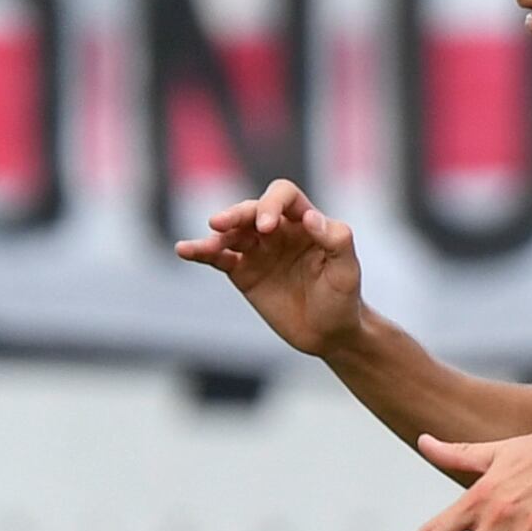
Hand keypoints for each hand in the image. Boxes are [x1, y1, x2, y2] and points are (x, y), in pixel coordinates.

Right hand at [178, 179, 368, 360]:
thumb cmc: (343, 298)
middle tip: (222, 225)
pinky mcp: (243, 273)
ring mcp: (259, 251)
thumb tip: (310, 217)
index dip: (272, 205)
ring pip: (231, 233)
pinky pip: (219, 258)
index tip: (266, 228)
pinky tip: (184, 250)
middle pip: (251, 210)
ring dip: (215, 235)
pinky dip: (201, 252)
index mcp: (305, 222)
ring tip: (203, 246)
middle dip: (236, 215)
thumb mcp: (347, 270)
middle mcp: (279, 231)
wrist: (330, 334)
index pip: (284, 196)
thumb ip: (336, 240)